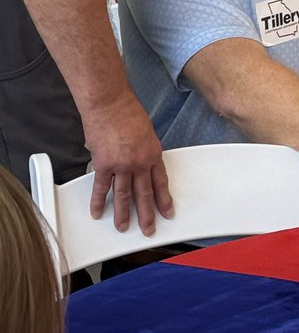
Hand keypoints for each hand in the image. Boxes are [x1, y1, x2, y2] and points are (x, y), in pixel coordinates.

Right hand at [83, 97, 173, 234]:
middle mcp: (140, 163)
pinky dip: (99, 201)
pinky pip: (102, 187)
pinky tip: (98, 212)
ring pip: (124, 196)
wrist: (110, 104)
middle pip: (145, 194)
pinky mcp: (104, 164)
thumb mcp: (146, 133)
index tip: (167, 212)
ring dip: (124, 214)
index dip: (164, 200)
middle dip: (147, 214)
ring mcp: (122, 165)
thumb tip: (139, 163)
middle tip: (149, 228)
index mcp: (153, 154)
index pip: (161, 183)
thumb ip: (144, 151)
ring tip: (124, 227)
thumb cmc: (128, 112)